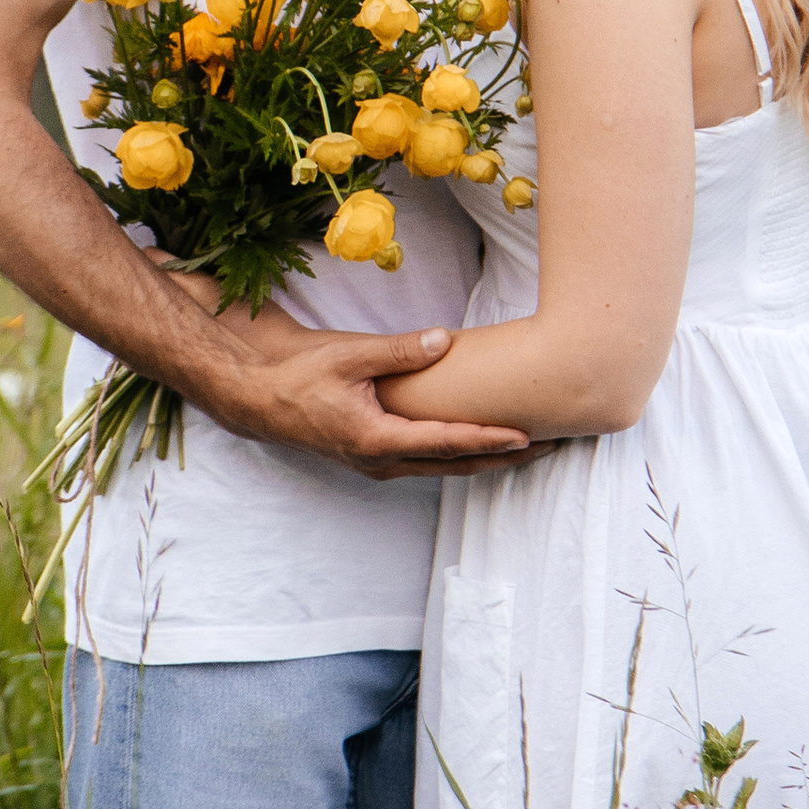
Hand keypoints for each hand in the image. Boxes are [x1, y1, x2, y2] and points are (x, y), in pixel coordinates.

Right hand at [204, 324, 531, 480]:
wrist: (256, 397)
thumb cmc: (298, 375)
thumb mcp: (348, 356)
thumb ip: (399, 351)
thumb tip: (444, 340)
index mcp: (376, 439)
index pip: (447, 443)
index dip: (491, 440)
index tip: (529, 438)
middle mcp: (382, 461)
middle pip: (457, 465)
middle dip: (505, 458)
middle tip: (552, 447)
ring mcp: (379, 464)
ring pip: (445, 467)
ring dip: (487, 459)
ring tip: (531, 449)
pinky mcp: (376, 457)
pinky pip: (429, 462)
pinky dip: (462, 455)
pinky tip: (484, 443)